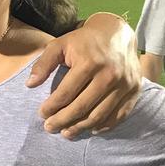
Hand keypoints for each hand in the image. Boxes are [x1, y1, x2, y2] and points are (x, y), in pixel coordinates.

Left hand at [26, 13, 139, 137]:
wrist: (117, 33)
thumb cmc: (83, 41)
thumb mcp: (59, 45)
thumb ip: (43, 64)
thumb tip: (30, 85)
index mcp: (89, 63)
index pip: (66, 93)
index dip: (51, 107)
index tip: (42, 114)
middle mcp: (109, 75)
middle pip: (82, 107)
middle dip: (63, 121)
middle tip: (50, 128)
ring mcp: (125, 84)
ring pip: (100, 115)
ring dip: (81, 127)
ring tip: (67, 132)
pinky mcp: (135, 90)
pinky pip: (119, 115)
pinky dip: (104, 126)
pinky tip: (90, 129)